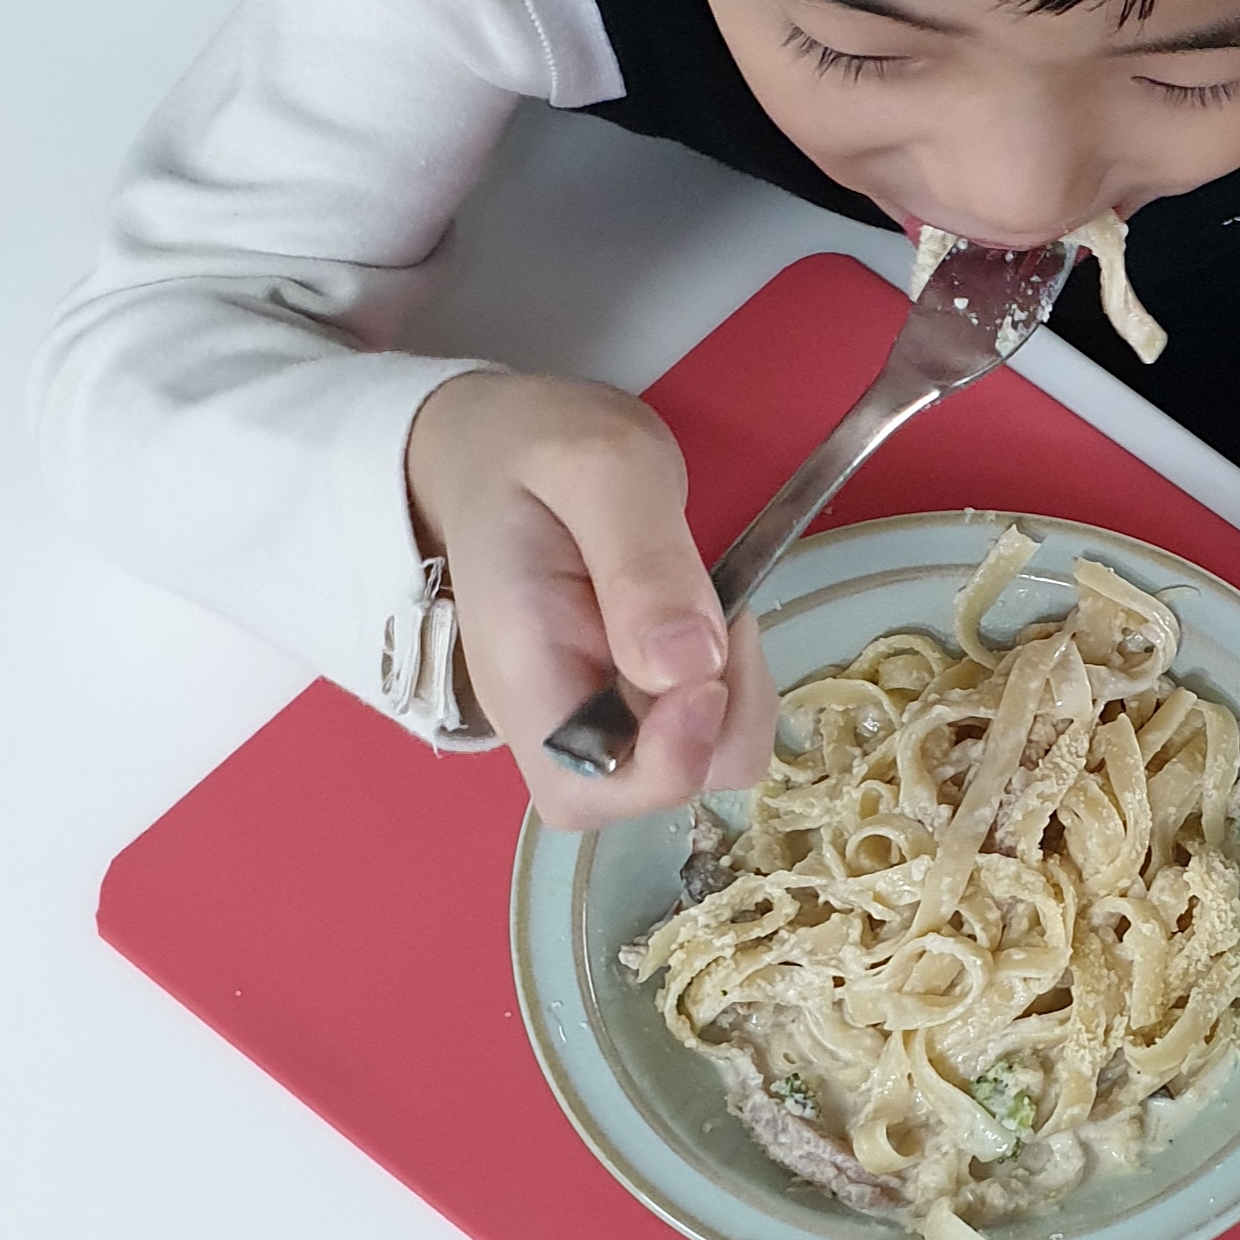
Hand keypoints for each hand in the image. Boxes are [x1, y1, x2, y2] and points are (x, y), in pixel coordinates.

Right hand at [404, 370, 775, 828]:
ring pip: (698, 765)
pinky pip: (705, 727)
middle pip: (656, 793)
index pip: (586, 788)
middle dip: (724, 716)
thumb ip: (642, 559)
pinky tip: (712, 615)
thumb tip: (690, 667)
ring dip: (739, 693)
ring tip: (713, 600)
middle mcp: (552, 720)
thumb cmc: (537, 448)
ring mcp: (594, 718)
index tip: (710, 659)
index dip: (671, 755)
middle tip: (718, 608)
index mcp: (521, 672)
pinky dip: (735, 680)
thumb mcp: (598, 463)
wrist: (500, 446)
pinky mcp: (632, 704)